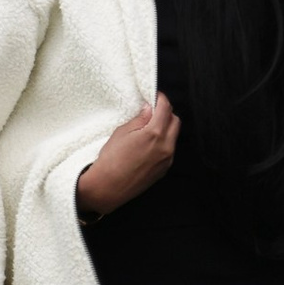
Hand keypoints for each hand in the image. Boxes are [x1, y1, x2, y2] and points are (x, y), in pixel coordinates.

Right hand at [76, 94, 179, 220]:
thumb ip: (140, 119)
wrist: (108, 188)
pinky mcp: (164, 169)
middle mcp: (165, 146)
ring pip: (174, 136)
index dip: (161, 99)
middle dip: (166, 112)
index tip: (155, 96)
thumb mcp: (122, 132)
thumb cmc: (111, 160)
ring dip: (166, 127)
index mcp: (154, 134)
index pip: (166, 108)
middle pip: (175, 121)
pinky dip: (164, 141)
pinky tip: (149, 143)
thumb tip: (149, 109)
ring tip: (149, 127)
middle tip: (153, 110)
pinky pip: (170, 149)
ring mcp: (166, 159)